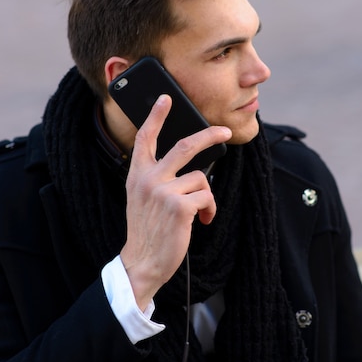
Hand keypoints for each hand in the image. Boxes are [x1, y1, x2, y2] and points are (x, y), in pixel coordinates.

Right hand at [120, 94, 231, 310]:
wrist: (141, 263)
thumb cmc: (147, 231)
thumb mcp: (142, 199)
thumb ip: (157, 178)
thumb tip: (192, 168)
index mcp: (137, 175)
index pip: (146, 138)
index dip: (156, 116)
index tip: (166, 99)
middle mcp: (148, 178)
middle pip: (185, 146)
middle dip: (209, 135)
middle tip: (224, 132)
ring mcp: (163, 191)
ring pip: (201, 178)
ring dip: (207, 197)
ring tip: (201, 213)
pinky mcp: (179, 206)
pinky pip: (206, 196)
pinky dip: (210, 210)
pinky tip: (202, 221)